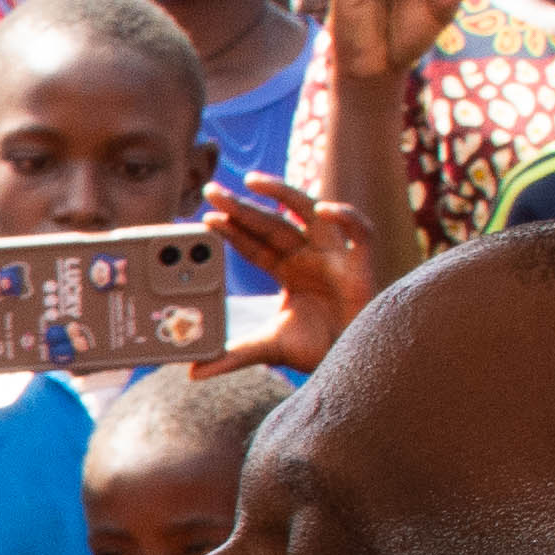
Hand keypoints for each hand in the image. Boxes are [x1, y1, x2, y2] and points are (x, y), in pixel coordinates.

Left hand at [207, 176, 376, 373]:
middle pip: (272, 222)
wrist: (352, 364)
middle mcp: (308, 255)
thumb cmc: (315, 350)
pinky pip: (360, 231)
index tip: (206, 217)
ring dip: (283, 193)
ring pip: (310, 211)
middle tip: (211, 191)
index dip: (232, 230)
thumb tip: (192, 373)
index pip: (254, 243)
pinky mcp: (362, 264)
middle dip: (242, 206)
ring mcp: (334, 255)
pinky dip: (346, 217)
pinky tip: (324, 208)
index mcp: (286, 270)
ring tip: (253, 181)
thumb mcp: (268, 348)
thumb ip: (232, 356)